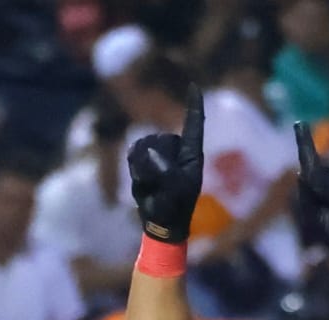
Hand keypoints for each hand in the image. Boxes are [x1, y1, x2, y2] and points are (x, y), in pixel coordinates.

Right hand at [127, 84, 204, 242]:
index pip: (193, 125)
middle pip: (161, 139)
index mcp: (192, 155)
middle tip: (163, 185)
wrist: (161, 222)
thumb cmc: (175, 207)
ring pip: (145, 145)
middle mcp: (176, 151)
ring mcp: (158, 155)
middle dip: (158, 159)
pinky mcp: (142, 160)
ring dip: (145, 167)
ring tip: (154, 187)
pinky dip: (135, 169)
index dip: (193, 106)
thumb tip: (148, 152)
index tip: (194, 87)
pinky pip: (133, 154)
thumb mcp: (175, 189)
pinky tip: (142, 183)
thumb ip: (164, 169)